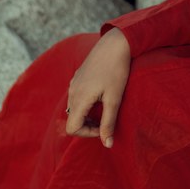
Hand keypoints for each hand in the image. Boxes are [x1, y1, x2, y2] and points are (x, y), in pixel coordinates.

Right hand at [65, 28, 130, 147]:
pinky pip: (77, 96)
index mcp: (79, 98)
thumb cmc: (117, 70)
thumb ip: (109, 123)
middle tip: (107, 121)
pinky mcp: (78, 76)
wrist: (115, 43)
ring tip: (106, 108)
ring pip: (75, 108)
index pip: (72, 128)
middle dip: (88, 125)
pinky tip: (102, 95)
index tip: (104, 128)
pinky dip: (87, 103)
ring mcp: (74, 83)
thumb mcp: (114, 99)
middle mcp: (72, 91)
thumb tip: (107, 145)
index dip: (87, 134)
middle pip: (73, 119)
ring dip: (88, 114)